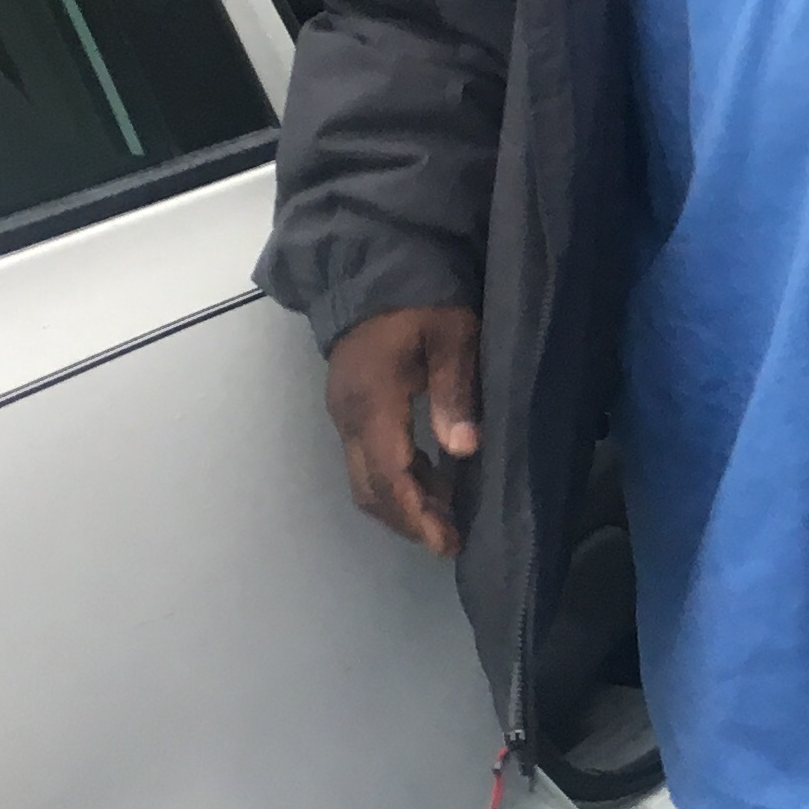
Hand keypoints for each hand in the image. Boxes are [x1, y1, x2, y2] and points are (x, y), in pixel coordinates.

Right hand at [327, 304, 480, 555]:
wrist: (376, 266)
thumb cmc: (422, 300)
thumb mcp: (453, 336)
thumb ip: (456, 391)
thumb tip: (463, 451)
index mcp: (372, 403)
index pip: (389, 478)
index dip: (417, 516)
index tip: (447, 542)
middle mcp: (348, 416)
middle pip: (370, 489)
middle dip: (408, 520)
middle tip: (451, 539)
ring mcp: (344, 412)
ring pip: (365, 478)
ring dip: (403, 503)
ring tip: (448, 516)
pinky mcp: (350, 406)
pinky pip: (368, 458)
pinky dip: (398, 478)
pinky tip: (433, 481)